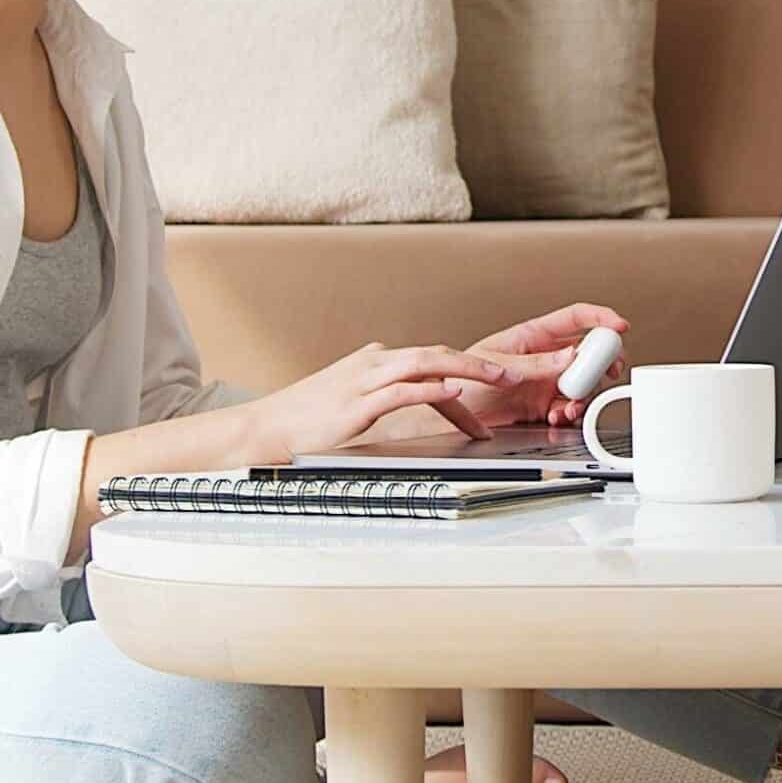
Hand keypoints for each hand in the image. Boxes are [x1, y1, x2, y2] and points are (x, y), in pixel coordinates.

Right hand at [239, 342, 513, 462]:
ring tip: (500, 378)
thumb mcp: (354, 401)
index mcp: (375, 361)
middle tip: (516, 373)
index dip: (469, 372)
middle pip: (437, 354)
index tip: (496, 391)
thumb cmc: (306, 420)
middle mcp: (373, 363)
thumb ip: (385, 396)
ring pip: (426, 363)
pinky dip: (431, 388)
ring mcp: (364, 380)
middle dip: (481, 363)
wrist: (265, 428)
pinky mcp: (356, 403)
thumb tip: (422, 401)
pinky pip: (401, 390)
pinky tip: (454, 390)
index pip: (432, 362)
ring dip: (468, 369)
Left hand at [458, 303, 632, 429]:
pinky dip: (570, 413)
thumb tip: (570, 356)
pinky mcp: (542, 405)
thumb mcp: (496, 367)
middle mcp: (543, 357)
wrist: (447, 414)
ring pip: (582, 382)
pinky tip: (559, 416)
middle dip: (603, 361)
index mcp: (532, 336)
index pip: (574, 318)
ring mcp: (545, 381)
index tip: (619, 326)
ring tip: (571, 405)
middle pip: (587, 352)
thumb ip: (536, 364)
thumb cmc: (459, 378)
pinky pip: (568, 406)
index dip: (600, 318)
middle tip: (608, 371)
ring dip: (584, 394)